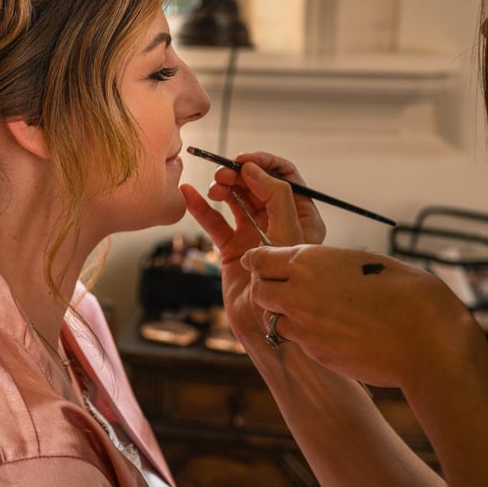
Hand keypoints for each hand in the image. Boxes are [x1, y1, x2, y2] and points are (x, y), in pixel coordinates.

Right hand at [181, 152, 324, 345]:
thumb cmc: (286, 286)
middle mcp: (277, 222)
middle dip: (239, 175)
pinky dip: (201, 207)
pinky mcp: (232, 248)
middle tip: (223, 174)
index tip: (243, 162)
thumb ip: (275, 198)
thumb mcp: (288, 235)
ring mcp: (253, 234)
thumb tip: (252, 169)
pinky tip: (188, 194)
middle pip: (256, 185)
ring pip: (235, 200)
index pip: (285, 177)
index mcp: (300, 216)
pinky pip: (215, 221)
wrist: (264, 325)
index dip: (264, 164)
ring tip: (212, 188)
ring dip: (222, 188)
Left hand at [241, 245, 482, 389]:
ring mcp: (306, 329)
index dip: (258, 259)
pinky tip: (336, 332)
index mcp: (308, 263)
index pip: (260, 259)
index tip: (258, 261)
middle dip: (267, 289)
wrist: (430, 343)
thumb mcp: (367, 263)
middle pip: (260, 292)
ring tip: (315, 312)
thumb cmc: (409, 294)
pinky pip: (301, 342)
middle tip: (285, 287)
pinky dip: (308, 336)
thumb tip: (319, 270)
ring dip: (286, 316)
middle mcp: (298, 295)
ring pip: (275, 321)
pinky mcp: (318, 354)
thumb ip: (332, 265)